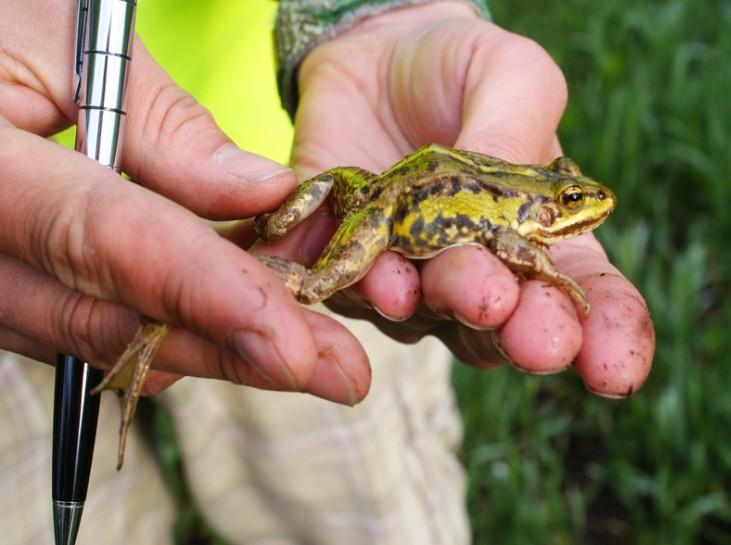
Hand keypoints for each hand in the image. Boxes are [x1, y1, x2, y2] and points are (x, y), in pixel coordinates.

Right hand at [0, 0, 369, 404]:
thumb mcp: (76, 44)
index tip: (292, 341)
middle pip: (110, 319)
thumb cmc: (1, 24)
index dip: (203, 291)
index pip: (101, 236)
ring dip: (214, 351)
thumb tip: (268, 194)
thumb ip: (166, 128)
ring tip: (312, 354)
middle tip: (337, 370)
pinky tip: (238, 331)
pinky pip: (88, 328)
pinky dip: (168, 331)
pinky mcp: (8, 293)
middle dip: (235, 351)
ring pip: (103, 338)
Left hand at [260, 1, 653, 396]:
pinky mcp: (352, 268)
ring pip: (429, 319)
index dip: (607, 336)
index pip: (585, 296)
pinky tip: (384, 276)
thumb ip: (519, 132)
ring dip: (446, 305)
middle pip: (504, 325)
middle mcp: (478, 271)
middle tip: (527, 324)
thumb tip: (525, 209)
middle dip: (518, 328)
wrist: (371, 61)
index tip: (614, 367)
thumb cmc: (458, 70)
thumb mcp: (509, 77)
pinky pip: (357, 293)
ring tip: (457, 284)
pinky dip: (371, 289)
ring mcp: (413, 278)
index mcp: (540, 233)